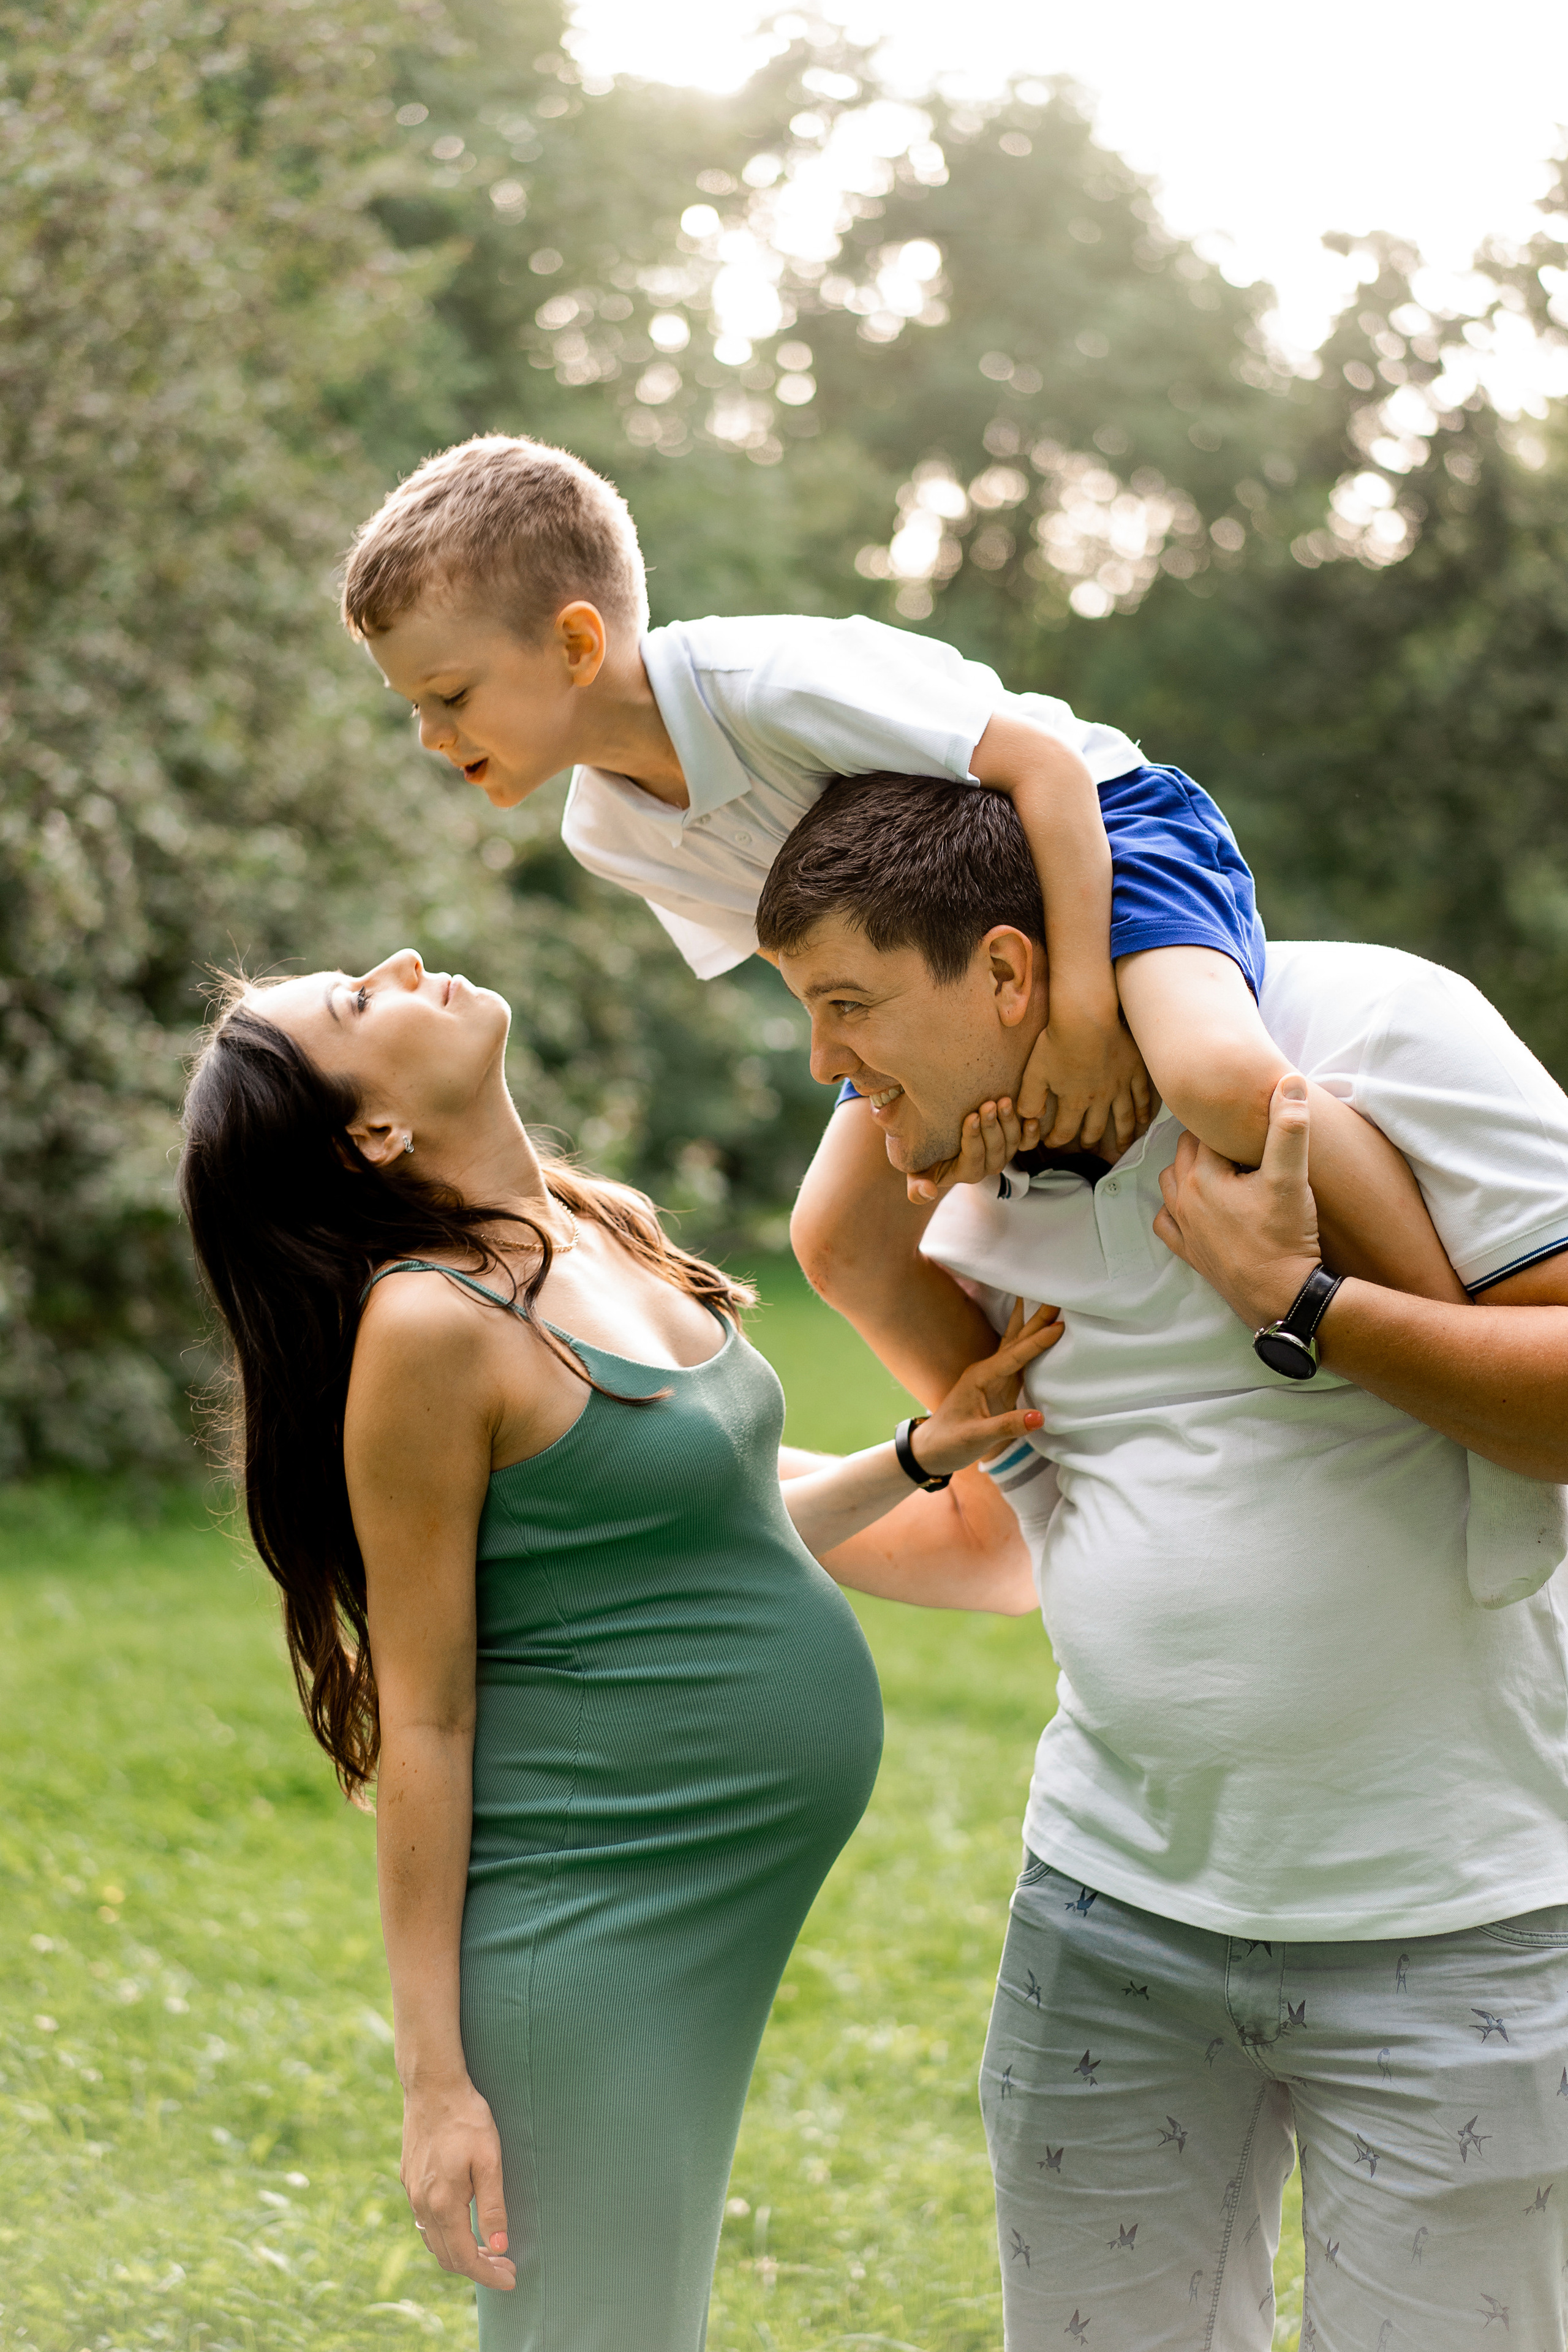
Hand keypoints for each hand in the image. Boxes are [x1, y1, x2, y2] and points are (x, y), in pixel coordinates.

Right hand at [402, 2073, 516, 2290]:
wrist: (433, 2086)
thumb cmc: (467, 2119)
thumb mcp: (489, 2160)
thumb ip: (493, 2206)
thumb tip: (499, 2247)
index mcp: (442, 2203)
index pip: (464, 2258)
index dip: (488, 2274)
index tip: (511, 2280)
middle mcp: (422, 2204)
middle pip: (447, 2257)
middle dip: (478, 2267)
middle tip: (506, 2265)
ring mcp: (412, 2192)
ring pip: (434, 2242)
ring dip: (460, 2252)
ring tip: (489, 2249)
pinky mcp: (409, 2179)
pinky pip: (425, 2222)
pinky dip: (445, 2234)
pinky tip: (463, 2223)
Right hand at [906, 1097, 1037, 1204]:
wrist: (934, 1135)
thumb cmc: (923, 1153)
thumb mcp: (915, 1170)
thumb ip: (916, 1187)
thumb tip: (927, 1193)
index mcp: (966, 1173)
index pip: (973, 1158)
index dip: (973, 1139)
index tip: (971, 1116)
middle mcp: (987, 1166)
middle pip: (996, 1150)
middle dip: (993, 1127)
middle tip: (989, 1104)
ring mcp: (1002, 1153)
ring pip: (1012, 1143)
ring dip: (1010, 1123)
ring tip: (1004, 1100)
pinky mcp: (1013, 1142)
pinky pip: (1027, 1142)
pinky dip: (1031, 1132)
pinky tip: (1031, 1118)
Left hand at [912, 1299, 1061, 1474]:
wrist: (932, 1450)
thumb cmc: (949, 1442)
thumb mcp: (975, 1437)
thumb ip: (1007, 1426)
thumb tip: (1040, 1418)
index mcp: (981, 1377)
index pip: (1014, 1355)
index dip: (1037, 1341)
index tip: (1059, 1325)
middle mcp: (988, 1372)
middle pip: (1016, 1341)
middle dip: (1036, 1319)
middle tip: (1057, 1295)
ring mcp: (995, 1379)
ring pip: (1019, 1348)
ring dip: (1035, 1328)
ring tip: (1051, 1305)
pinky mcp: (1001, 1389)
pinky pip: (1021, 1363)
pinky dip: (1034, 1348)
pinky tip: (1042, 1336)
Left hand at [1017, 1001, 1154, 1156]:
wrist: (1086, 1018)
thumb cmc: (1058, 1042)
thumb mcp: (1034, 1073)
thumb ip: (1030, 1099)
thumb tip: (1029, 1117)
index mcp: (1074, 1100)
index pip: (1065, 1130)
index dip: (1056, 1140)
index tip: (1051, 1142)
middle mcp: (1099, 1098)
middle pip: (1095, 1128)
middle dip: (1088, 1140)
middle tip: (1087, 1149)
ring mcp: (1119, 1085)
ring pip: (1123, 1117)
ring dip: (1122, 1135)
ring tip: (1121, 1147)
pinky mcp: (1134, 1070)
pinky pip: (1142, 1095)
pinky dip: (1143, 1110)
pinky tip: (1144, 1120)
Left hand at [1153, 1073, 1321, 1327]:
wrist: (1282, 1296)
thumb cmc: (1285, 1237)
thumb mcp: (1291, 1177)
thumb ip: (1289, 1127)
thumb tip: (1291, 1082)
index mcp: (1203, 1176)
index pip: (1204, 1132)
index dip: (1225, 1125)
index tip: (1242, 1121)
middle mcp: (1184, 1200)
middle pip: (1184, 1154)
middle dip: (1207, 1143)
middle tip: (1236, 1142)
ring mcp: (1184, 1228)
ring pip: (1170, 1184)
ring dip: (1189, 1172)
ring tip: (1220, 1169)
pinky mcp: (1191, 1253)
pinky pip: (1167, 1224)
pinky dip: (1175, 1210)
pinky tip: (1196, 1208)